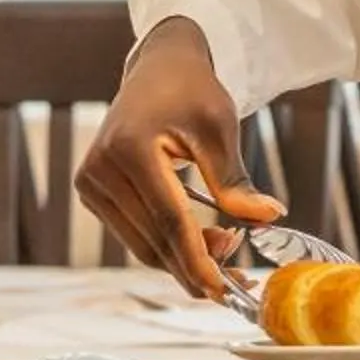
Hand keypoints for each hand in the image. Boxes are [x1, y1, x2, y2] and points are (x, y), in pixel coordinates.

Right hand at [76, 17, 284, 297]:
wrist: (157, 70)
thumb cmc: (192, 93)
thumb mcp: (220, 130)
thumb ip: (235, 180)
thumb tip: (269, 218)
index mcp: (130, 149)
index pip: (169, 220)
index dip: (198, 259)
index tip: (222, 289)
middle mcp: (100, 168)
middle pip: (153, 238)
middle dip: (194, 265)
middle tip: (236, 280)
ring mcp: (90, 181)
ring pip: (141, 243)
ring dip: (182, 258)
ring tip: (227, 250)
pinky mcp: (91, 190)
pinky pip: (132, 232)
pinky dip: (165, 244)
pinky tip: (200, 241)